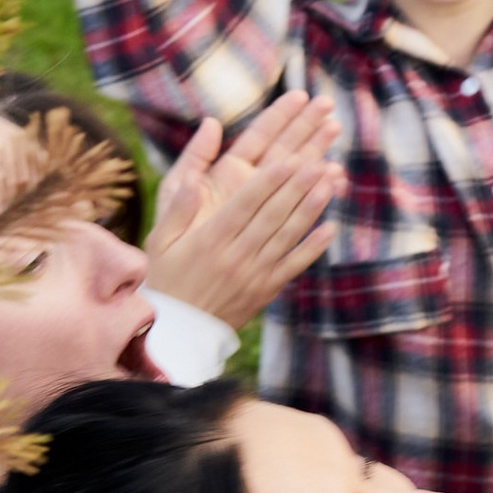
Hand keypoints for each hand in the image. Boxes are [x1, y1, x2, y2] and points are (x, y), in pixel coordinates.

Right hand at [145, 92, 340, 322]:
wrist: (179, 332)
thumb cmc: (167, 278)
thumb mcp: (161, 242)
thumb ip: (178, 209)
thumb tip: (193, 180)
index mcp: (209, 240)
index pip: (245, 204)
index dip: (269, 181)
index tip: (289, 159)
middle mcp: (235, 255)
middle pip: (272, 216)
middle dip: (297, 187)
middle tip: (318, 162)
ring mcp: (254, 274)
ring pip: (287, 236)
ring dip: (311, 209)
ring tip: (329, 184)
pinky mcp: (267, 290)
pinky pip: (294, 265)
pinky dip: (314, 247)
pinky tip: (331, 227)